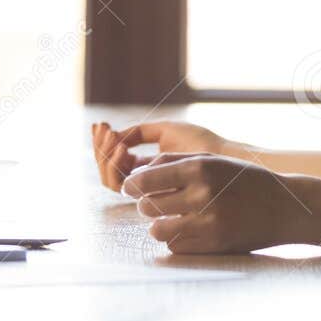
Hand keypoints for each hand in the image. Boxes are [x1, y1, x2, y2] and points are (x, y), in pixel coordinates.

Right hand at [91, 121, 229, 191]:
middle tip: (104, 129)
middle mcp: (144, 180)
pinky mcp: (149, 195)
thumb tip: (113, 136)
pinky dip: (116, 165)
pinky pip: (120, 185)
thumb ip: (140, 132)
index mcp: (147, 164)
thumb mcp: (167, 131)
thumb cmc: (200, 142)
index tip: (100, 125)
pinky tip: (123, 148)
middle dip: (101, 149)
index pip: (115, 159)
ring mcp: (146, 189)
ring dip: (106, 157)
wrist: (220, 156)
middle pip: (109, 170)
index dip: (103, 143)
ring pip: (111, 180)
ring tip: (115, 138)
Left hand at [120, 153, 310, 253]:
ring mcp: (208, 223)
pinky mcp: (213, 245)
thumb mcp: (214, 161)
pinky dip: (177, 239)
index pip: (146, 180)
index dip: (131, 185)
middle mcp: (202, 195)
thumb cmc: (245, 180)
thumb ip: (176, 162)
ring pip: (157, 230)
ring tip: (170, 218)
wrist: (284, 208)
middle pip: (148, 206)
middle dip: (146, 205)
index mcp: (200, 168)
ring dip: (159, 225)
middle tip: (156, 203)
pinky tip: (190, 229)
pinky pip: (175, 246)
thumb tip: (137, 174)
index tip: (130, 188)